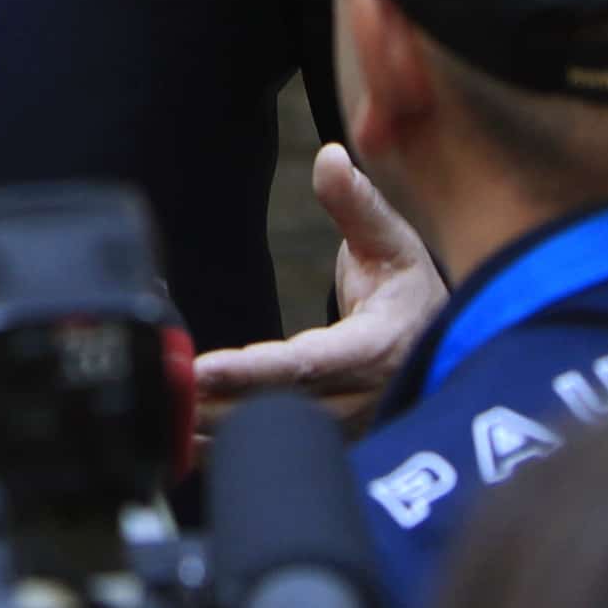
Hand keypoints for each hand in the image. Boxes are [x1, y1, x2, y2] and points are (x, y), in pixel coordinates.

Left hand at [191, 146, 443, 437]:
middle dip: (219, 405)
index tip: (203, 369)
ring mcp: (351, 431)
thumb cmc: (410, 289)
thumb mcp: (393, 242)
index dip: (253, 371)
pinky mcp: (335, 445)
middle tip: (165, 392)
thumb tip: (331, 157)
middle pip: (282, 409)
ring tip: (165, 415)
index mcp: (379, 350)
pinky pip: (279, 449)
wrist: (441, 345)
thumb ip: (357, 203)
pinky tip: (186, 444)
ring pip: (277, 437)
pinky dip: (231, 448)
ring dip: (218, 431)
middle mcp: (365, 401)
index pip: (308, 364)